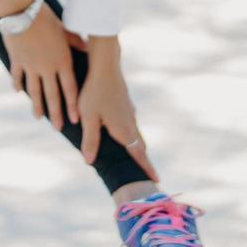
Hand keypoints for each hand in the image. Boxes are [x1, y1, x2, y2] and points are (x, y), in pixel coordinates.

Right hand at [0, 1, 88, 130]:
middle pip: (52, 95)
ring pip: (34, 91)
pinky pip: (18, 76)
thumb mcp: (65, 29)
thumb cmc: (47, 18)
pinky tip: (18, 93)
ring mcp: (30, 66)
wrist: (22, 11)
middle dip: (55, 113)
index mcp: (62, 61)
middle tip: (57, 128)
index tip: (74, 120)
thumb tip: (88, 47)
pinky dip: (17, 85)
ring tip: (38, 117)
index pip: (69, 88)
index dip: (72, 105)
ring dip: (36, 105)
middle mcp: (47, 67)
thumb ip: (76, 41)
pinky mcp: (17, 61)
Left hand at [78, 57, 159, 181]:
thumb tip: (90, 161)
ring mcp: (129, 112)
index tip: (157, 181)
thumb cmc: (94, 91)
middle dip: (144, 160)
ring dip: (138, 147)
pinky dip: (132, 134)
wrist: (105, 65)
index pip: (138, 154)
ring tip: (139, 157)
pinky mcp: (126, 103)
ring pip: (136, 134)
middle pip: (140, 146)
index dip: (146, 168)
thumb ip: (90, 140)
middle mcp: (130, 122)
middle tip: (150, 175)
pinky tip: (126, 132)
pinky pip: (131, 123)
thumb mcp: (88, 117)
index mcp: (123, 129)